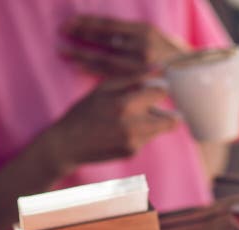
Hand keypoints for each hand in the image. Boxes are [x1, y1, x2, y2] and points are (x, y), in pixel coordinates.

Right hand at [48, 80, 178, 168]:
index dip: (157, 90)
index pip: (161, 93)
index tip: (152, 90)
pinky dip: (139, 134)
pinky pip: (146, 139)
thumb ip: (134, 78)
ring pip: (159, 130)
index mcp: (125, 104)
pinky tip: (120, 132)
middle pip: (171, 120)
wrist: (67, 144)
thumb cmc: (84, 111)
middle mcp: (133, 126)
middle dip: (164, 112)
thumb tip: (160, 69)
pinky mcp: (132, 153)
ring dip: (151, 123)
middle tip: (153, 108)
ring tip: (129, 120)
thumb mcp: (104, 88)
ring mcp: (134, 143)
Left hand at [60, 15, 188, 80]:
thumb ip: (133, 35)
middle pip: (104, 37)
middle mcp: (142, 45)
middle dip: (81, 33)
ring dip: (81, 53)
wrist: (194, 77)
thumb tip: (107, 32)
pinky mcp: (138, 79)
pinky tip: (79, 66)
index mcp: (144, 30)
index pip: (110, 24)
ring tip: (63, 51)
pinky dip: (93, 69)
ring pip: (104, 56)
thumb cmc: (172, 56)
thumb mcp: (155, 37)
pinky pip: (111, 73)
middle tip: (61, 31)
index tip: (71, 21)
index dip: (89, 22)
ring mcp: (140, 64)